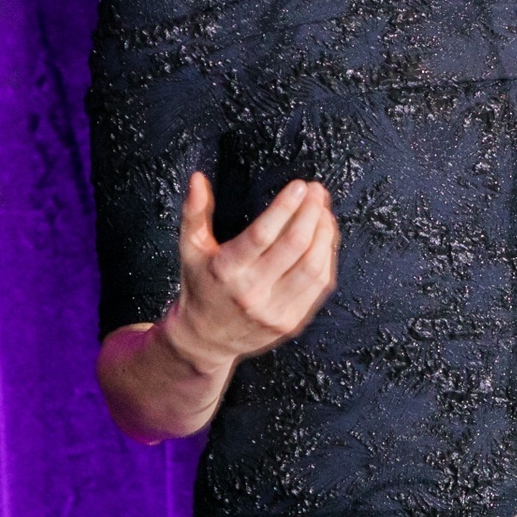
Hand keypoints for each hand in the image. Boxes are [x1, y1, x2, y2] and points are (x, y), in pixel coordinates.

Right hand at [160, 174, 339, 373]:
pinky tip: (325, 237)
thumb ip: (193, 213)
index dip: (284, 208)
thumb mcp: (189, 249)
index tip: (299, 186)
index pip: (262, 235)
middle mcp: (252, 293)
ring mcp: (275, 311)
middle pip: (293, 247)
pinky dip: (327, 257)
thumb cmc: (200, 286)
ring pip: (313, 267)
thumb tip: (198, 178)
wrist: (205, 339)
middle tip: (316, 191)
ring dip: (324, 233)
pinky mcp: (291, 322)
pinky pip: (319, 285)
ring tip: (323, 210)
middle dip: (310, 213)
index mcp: (226, 271)